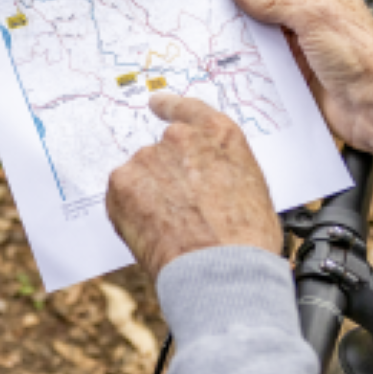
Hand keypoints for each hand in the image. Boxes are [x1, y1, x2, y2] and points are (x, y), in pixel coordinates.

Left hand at [106, 94, 280, 279]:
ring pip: (140, 177)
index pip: (188, 110)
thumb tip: (206, 183)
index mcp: (219, 134)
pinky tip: (153, 234)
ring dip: (148, 197)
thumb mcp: (251, 189)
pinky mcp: (122, 183)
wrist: (221, 269)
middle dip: (166, 179)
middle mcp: (180, 137)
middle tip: (180, 213)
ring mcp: (148, 158)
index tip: (156, 104)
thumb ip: (221, 171)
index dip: (170, 107)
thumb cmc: (247, 240)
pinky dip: (129, 214)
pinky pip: (121, 197)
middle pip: (162, 152)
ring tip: (172, 231)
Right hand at [228, 0, 372, 153]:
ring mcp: (303, 47)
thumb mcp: (313, 18)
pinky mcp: (297, 74)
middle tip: (207, 11)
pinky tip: (230, 64)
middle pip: (264, 9)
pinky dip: (251, 64)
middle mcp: (310, 18)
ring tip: (213, 36)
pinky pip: (267, 65)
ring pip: (263, 38)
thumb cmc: (360, 57)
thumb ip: (273, 2)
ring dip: (243, 39)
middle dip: (239, 11)